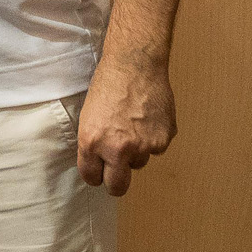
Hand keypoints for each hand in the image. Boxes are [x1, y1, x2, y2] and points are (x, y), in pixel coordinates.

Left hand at [76, 54, 176, 195]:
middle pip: (117, 187)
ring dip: (136, 152)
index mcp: (92, 142)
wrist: (134, 65)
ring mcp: (143, 146)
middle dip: (115, 184)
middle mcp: (117, 149)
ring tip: (133, 125)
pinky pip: (156, 148)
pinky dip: (153, 138)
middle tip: (116, 174)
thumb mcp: (88, 117)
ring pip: (139, 163)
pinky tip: (147, 118)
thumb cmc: (108, 85)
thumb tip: (99, 164)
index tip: (99, 172)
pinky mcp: (163, 140)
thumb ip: (94, 144)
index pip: (91, 177)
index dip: (95, 175)